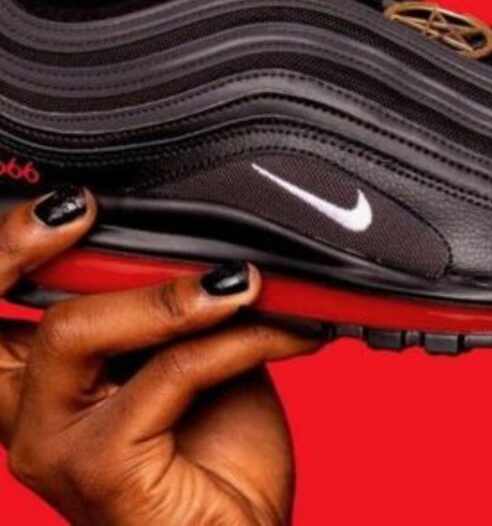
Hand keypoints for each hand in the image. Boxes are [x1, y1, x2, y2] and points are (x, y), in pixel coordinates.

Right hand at [0, 186, 322, 524]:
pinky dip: (232, 341)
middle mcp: (26, 417)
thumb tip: (206, 243)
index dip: (10, 245)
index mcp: (41, 383)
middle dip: (17, 248)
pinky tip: (283, 335)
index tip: (74, 201)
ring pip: (74, 333)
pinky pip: (165, 375)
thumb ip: (175, 309)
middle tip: (86, 210)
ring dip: (166, 294)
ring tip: (240, 283)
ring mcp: (53, 449)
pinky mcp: (99, 471)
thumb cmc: (218, 460)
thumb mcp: (196, 360)